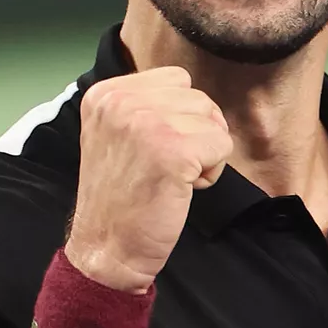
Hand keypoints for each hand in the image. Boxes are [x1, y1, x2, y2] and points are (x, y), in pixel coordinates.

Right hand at [66, 69, 232, 292]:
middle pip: (198, 99)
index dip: (181, 117)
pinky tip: (184, 189)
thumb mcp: (115, 135)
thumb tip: (196, 101)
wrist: (107, 248)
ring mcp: (147, 124)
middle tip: (168, 168)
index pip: (176, 80)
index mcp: (106, 94)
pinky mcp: (173, 152)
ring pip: (213, 122)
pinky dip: (212, 172)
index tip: (157, 149)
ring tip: (174, 178)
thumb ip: (145, 107)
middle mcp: (121, 102)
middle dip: (196, 135)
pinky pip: (222, 147)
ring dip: (205, 153)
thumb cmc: (120, 199)